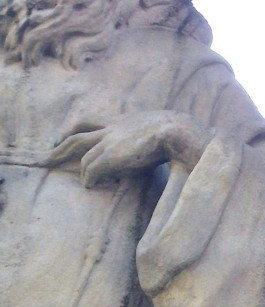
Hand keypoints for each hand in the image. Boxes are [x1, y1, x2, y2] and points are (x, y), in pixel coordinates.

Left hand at [47, 112, 209, 185]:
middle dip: (59, 146)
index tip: (66, 135)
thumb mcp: (160, 128)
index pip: (91, 120)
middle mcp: (111, 129)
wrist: (176, 131)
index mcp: (122, 120)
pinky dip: (89, 179)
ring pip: (80, 152)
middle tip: (46, 157)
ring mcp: (109, 141)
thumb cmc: (178, 132)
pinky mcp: (110, 156)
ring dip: (73, 165)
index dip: (76, 129)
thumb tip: (160, 146)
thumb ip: (152, 135)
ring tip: (67, 174)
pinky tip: (91, 186)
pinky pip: (91, 170)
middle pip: (76, 134)